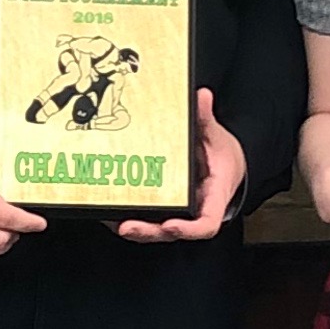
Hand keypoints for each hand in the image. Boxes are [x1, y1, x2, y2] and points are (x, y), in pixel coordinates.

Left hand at [117, 88, 248, 243]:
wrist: (222, 165)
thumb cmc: (221, 157)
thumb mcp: (216, 136)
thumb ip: (206, 119)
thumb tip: (202, 96)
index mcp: (213, 197)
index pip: (206, 224)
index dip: (188, 229)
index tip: (171, 225)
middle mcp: (193, 210)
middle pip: (171, 231)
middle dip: (148, 231)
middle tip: (127, 226)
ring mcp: (176, 213)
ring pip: (154, 229)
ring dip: (133, 228)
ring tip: (110, 220)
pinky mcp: (161, 209)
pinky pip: (145, 217)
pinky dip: (125, 217)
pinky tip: (107, 211)